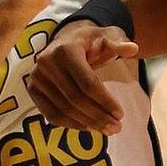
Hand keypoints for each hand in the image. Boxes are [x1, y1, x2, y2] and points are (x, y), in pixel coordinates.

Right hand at [28, 21, 138, 135]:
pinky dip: (70, 124)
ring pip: (63, 110)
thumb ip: (119, 42)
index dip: (104, 100)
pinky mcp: (32, 89)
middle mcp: (47, 63)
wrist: (67, 40)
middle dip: (98, 116)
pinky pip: (51, 114)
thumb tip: (133, 49)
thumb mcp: (107, 35)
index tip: (121, 113)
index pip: (87, 82)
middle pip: (75, 99)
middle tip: (116, 127)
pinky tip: (88, 127)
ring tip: (106, 130)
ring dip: (86, 123)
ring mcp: (36, 78)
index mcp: (66, 50)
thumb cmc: (91, 40)